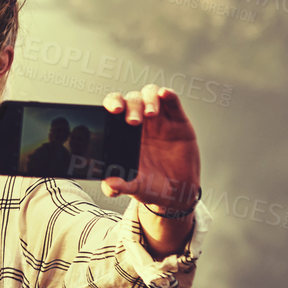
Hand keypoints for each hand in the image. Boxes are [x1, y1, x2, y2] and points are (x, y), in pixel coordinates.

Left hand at [100, 84, 200, 214]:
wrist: (178, 193)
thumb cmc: (150, 185)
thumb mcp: (136, 187)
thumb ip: (122, 186)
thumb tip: (109, 186)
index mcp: (123, 133)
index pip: (113, 108)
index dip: (112, 103)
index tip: (112, 110)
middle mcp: (140, 122)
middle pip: (131, 99)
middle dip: (131, 106)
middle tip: (132, 122)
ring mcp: (160, 119)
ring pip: (150, 95)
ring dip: (148, 100)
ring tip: (150, 114)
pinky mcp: (178, 121)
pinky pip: (173, 102)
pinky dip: (169, 95)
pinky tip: (165, 94)